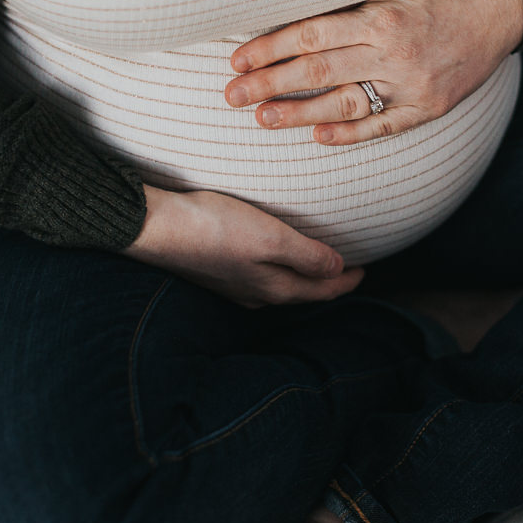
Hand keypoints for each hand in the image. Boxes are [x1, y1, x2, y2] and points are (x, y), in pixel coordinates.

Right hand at [122, 185, 365, 308]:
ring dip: (301, 274)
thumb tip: (338, 270)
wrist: (156, 228)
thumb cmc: (215, 228)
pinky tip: (270, 254)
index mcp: (274, 288)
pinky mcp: (214, 269)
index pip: (322, 291)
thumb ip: (307, 256)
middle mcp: (255, 294)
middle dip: (326, 281)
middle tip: (346, 266)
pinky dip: (276, 266)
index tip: (366, 269)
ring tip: (314, 259)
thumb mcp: (271, 238)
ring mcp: (232, 285)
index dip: (348, 281)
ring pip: (278, 284)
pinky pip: (257, 273)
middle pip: (302, 291)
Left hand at [223, 0, 522, 144]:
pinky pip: (384, 126)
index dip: (269, 49)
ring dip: (298, 115)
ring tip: (263, 119)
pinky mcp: (430, 106)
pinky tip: (319, 139)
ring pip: (343, 105)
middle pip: (317, 73)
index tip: (238, 60)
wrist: (505, 6)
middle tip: (231, 96)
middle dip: (269, 85)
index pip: (309, 36)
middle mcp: (392, 52)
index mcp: (380, 16)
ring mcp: (411, 84)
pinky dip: (350, 135)